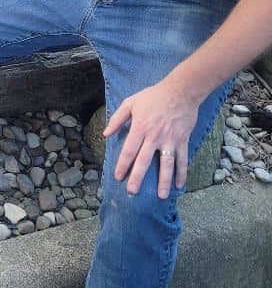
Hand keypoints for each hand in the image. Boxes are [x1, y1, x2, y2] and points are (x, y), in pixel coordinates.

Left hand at [103, 78, 197, 196]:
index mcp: (140, 128)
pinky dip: (182, 173)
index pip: (129, 150)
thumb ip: (117, 119)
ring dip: (163, 181)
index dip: (122, 165)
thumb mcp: (131, 103)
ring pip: (166, 164)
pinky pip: (182, 159)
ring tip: (160, 196)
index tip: (118, 177)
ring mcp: (170, 140)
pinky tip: (180, 185)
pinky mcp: (182, 140)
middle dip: (138, 178)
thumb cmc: (154, 96)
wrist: (181, 91)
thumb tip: (105, 133)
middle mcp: (154, 136)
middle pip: (144, 161)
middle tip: (132, 192)